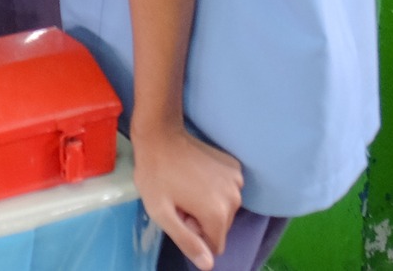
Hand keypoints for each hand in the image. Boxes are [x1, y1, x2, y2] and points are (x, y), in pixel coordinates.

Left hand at [133, 127, 243, 268]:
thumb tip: (208, 265)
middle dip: (201, 219)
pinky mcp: (235, 166)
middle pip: (221, 226)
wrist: (160, 134)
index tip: (179, 213)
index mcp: (217, 214)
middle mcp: (235, 198)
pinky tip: (196, 173)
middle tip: (179, 198)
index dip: (194, 233)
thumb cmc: (155, 174)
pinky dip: (214, 187)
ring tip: (186, 186)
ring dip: (207, 203)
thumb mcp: (161, 212)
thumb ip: (186, 241)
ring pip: (225, 208)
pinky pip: (227, 189)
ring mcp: (237, 180)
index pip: (214, 245)